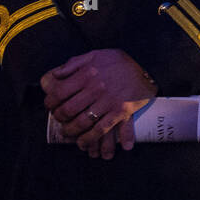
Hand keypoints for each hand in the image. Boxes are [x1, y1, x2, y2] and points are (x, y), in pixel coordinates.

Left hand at [42, 49, 157, 157]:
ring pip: (82, 122)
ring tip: (68, 133)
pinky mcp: (121, 111)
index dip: (50, 102)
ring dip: (72, 132)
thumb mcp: (95, 55)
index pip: (59, 93)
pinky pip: (102, 129)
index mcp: (87, 73)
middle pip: (68, 110)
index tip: (50, 106)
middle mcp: (96, 88)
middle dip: (59, 118)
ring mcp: (109, 101)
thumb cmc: (119, 62)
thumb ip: (73, 64)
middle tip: (59, 120)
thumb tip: (54, 75)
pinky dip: (91, 139)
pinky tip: (83, 144)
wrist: (149, 65)